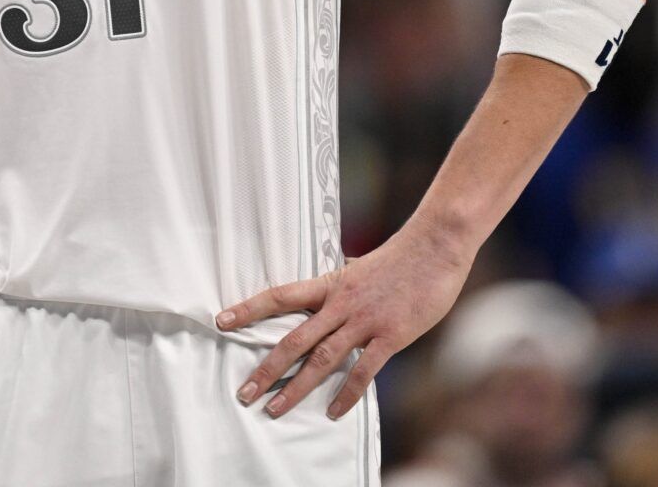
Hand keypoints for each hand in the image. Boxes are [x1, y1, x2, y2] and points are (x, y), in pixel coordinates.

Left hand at [214, 223, 473, 419]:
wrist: (435, 246)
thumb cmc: (400, 256)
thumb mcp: (360, 266)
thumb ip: (341, 280)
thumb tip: (329, 281)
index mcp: (330, 283)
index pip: (280, 296)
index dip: (249, 308)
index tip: (221, 321)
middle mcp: (340, 303)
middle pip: (294, 338)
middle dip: (266, 368)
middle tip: (244, 392)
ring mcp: (364, 321)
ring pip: (322, 359)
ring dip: (296, 386)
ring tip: (275, 409)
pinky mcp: (390, 336)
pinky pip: (363, 371)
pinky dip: (347, 394)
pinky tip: (333, 411)